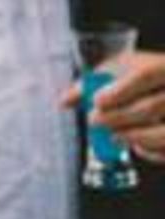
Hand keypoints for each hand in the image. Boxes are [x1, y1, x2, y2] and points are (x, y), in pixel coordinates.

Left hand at [63, 49, 164, 164]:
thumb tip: (65, 101)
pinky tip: (134, 145)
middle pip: (151, 106)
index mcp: (162, 66)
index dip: (121, 90)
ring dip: (133, 138)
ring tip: (112, 136)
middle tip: (95, 121)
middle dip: (118, 118)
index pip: (146, 75)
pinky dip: (150, 152)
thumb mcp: (118, 69)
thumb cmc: (141, 76)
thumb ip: (92, 82)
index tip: (97, 101)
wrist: (164, 85)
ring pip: (163, 133)